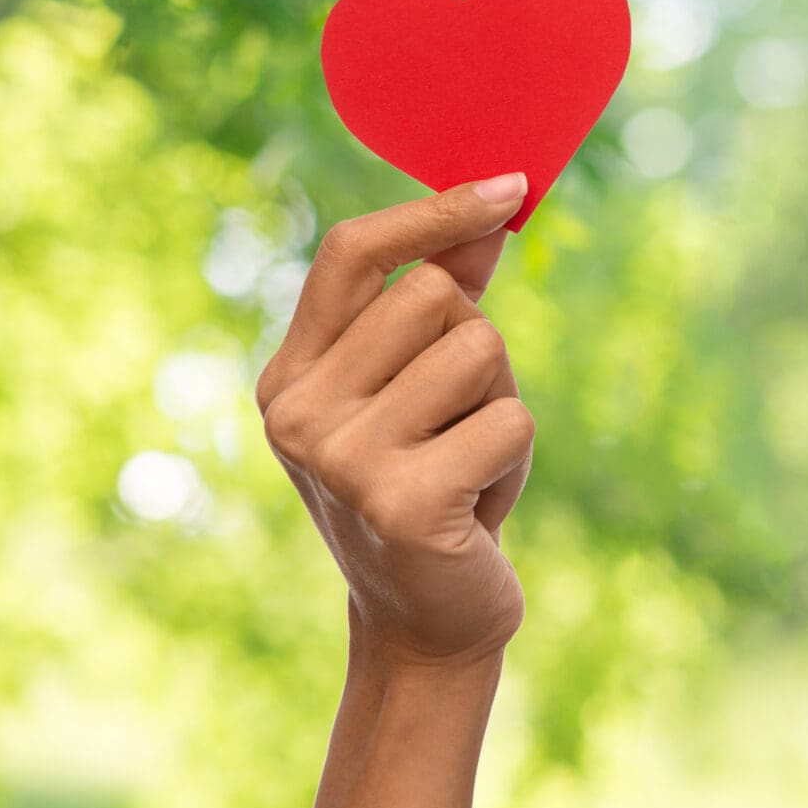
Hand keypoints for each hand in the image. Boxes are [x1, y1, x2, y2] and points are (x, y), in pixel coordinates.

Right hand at [255, 175, 537, 668]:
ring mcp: (342, 458)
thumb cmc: (435, 487)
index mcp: (291, 374)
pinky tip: (479, 506)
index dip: (434, 210)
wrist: (428, 622)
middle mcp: (298, 410)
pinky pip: (511, 419)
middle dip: (479, 347)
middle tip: (460, 423)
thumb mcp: (423, 388)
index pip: (352, 251)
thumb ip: (444, 298)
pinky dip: (516, 457)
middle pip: (435, 294)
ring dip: (500, 404)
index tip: (512, 185)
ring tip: (468, 465)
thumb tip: (494, 207)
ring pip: (481, 350)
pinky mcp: (401, 501)